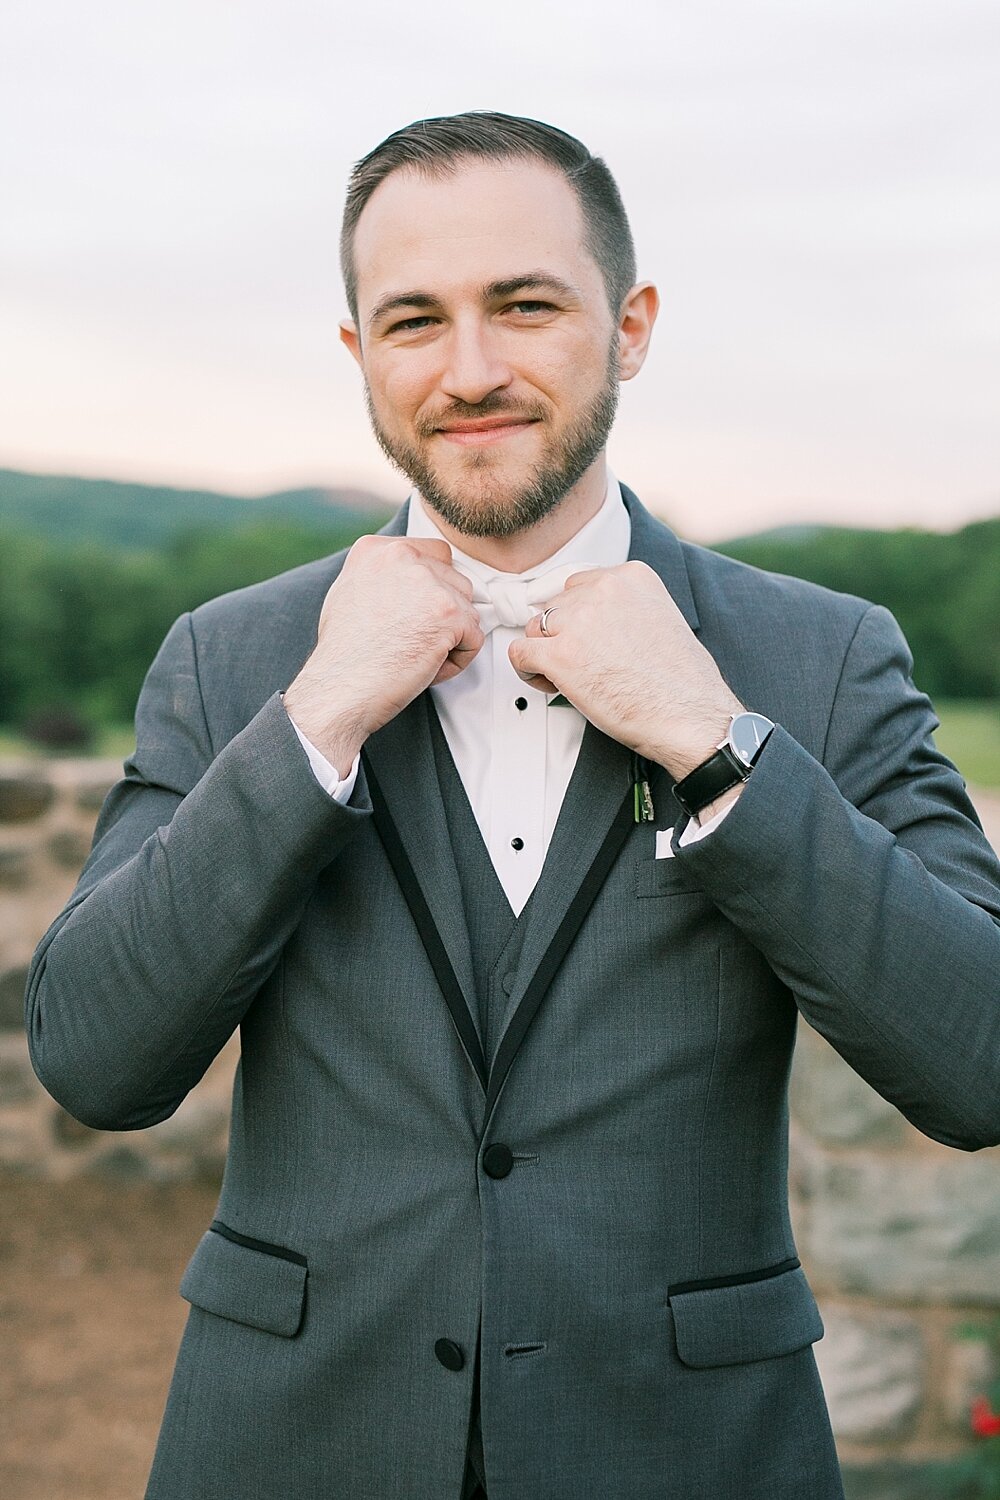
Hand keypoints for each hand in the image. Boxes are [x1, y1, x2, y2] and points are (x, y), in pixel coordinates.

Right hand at [283, 535, 483, 769]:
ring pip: (467, 609)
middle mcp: (403, 556)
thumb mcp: (350, 594)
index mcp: (377, 549)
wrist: (340, 690)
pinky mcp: (450, 612)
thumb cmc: (343, 655)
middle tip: (410, 643)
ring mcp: (428, 583)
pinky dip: (456, 661)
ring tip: (415, 656)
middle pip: (456, 582)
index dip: (432, 592)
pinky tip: (424, 669)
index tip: (410, 619)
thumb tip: (412, 575)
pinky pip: (474, 638)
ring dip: (451, 637)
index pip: (435, 556)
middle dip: (444, 616)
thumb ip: (383, 576)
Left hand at [507, 562, 743, 779]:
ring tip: (570, 678)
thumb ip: (624, 608)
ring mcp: (579, 620)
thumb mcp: (660, 618)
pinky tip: (550, 684)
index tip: (591, 642)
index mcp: (630, 576)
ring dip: (545, 653)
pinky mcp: (561, 654)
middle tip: (584, 666)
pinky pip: (520, 653)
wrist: (690, 716)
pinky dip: (528, 671)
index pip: (578, 586)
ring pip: (534, 628)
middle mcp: (603, 589)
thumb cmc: (681, 682)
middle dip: (562, 636)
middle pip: (555, 606)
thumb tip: (591, 622)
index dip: (579, 618)